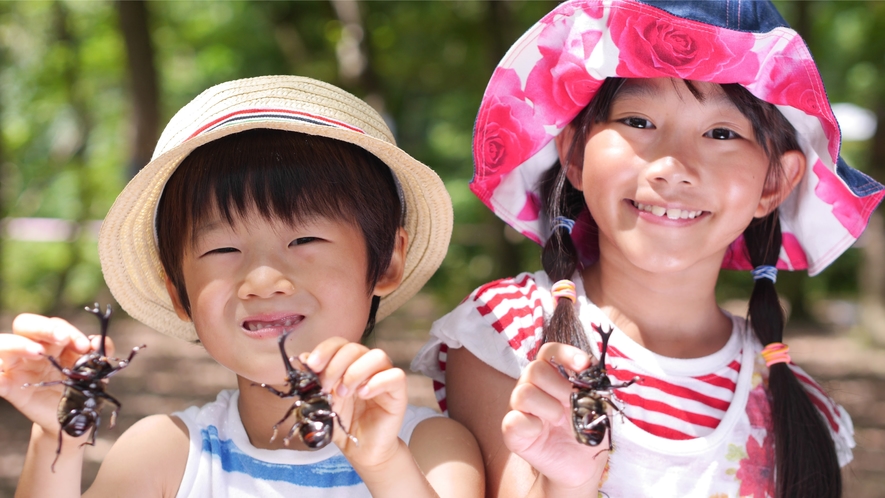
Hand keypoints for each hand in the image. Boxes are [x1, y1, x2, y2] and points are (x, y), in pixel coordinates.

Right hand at [0, 313, 104, 435]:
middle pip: (24, 324)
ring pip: (2, 344)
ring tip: (37, 352)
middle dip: (43, 327)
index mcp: (53, 342)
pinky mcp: (10, 388)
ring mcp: (18, 368)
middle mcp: (32, 350)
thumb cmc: (82, 388)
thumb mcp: (95, 370)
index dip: (68, 330)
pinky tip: (1, 374)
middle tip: (61, 339)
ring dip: (17, 344)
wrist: (74, 418)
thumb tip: (99, 341)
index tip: (85, 346)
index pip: (54, 325)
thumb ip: (100, 354)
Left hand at [302, 336, 406, 469]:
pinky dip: (377, 382)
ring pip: (377, 356)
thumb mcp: (321, 402)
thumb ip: (313, 381)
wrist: (361, 449)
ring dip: (355, 372)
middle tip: (326, 387)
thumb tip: (303, 359)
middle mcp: (367, 366)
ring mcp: (384, 377)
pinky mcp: (398, 392)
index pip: (340, 343)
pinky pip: (395, 376)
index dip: (325, 350)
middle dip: (335, 366)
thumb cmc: (343, 424)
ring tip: (344, 393)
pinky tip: (363, 395)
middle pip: (355, 348)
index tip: (312, 365)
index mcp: (349, 364)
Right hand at [502, 342, 607, 494]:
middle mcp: (532, 386)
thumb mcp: (598, 403)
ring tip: (560, 420)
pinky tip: (542, 431)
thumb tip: (590, 367)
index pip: (550, 352)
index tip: (584, 365)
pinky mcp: (513, 432)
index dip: (565, 354)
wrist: (583, 464)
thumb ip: (594, 383)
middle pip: (534, 369)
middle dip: (560, 386)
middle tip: (573, 404)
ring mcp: (520, 408)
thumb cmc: (587, 429)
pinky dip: (531, 425)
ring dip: (548, 407)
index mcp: (553, 375)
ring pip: (523, 393)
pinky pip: (513, 420)